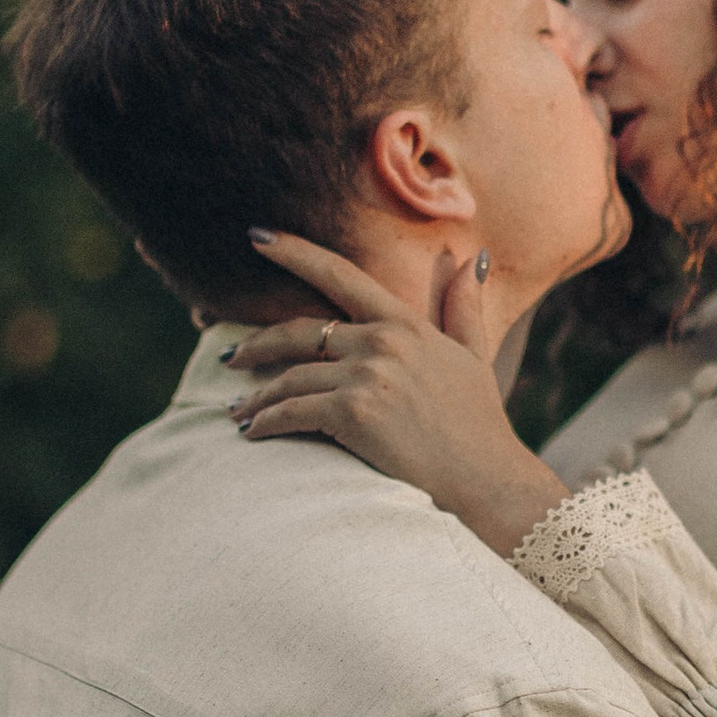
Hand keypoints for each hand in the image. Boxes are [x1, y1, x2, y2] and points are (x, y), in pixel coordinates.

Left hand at [225, 232, 567, 559]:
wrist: (488, 479)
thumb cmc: (480, 425)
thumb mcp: (474, 356)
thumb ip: (463, 307)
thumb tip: (470, 258)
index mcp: (405, 324)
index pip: (340, 275)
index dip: (294, 253)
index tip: (257, 237)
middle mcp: (382, 342)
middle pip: (298, 332)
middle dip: (255, 344)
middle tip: (229, 356)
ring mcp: (367, 377)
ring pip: (290, 378)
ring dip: (256, 397)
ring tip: (238, 411)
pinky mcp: (353, 414)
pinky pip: (292, 412)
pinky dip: (266, 423)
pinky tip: (251, 433)